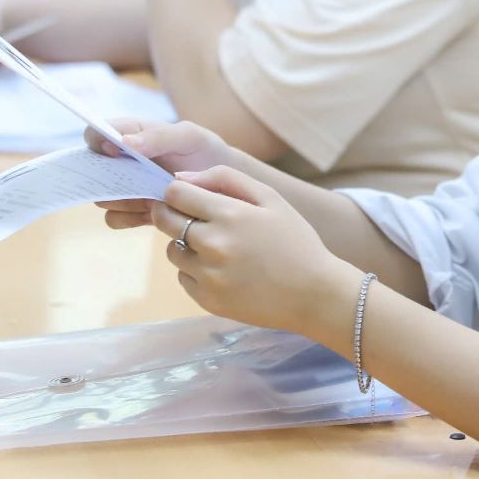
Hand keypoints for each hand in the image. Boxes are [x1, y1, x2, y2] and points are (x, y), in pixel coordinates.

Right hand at [89, 118, 233, 228]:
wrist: (222, 185)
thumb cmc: (205, 152)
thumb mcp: (189, 137)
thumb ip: (159, 136)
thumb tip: (123, 143)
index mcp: (131, 134)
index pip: (95, 133)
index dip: (97, 141)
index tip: (115, 152)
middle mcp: (122, 161)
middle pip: (92, 170)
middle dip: (105, 178)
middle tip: (133, 182)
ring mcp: (126, 187)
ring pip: (101, 197)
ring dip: (119, 200)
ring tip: (148, 197)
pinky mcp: (134, 211)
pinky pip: (114, 219)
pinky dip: (128, 218)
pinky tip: (152, 213)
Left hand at [153, 166, 357, 336]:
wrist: (314, 293)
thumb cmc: (295, 240)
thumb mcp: (270, 198)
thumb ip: (225, 178)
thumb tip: (182, 177)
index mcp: (229, 215)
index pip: (175, 193)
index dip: (177, 191)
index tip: (187, 195)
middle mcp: (212, 245)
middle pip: (164, 220)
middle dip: (171, 213)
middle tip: (193, 217)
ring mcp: (208, 276)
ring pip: (172, 250)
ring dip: (184, 244)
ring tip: (216, 247)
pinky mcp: (207, 300)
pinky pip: (183, 277)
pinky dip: (195, 271)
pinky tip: (223, 270)